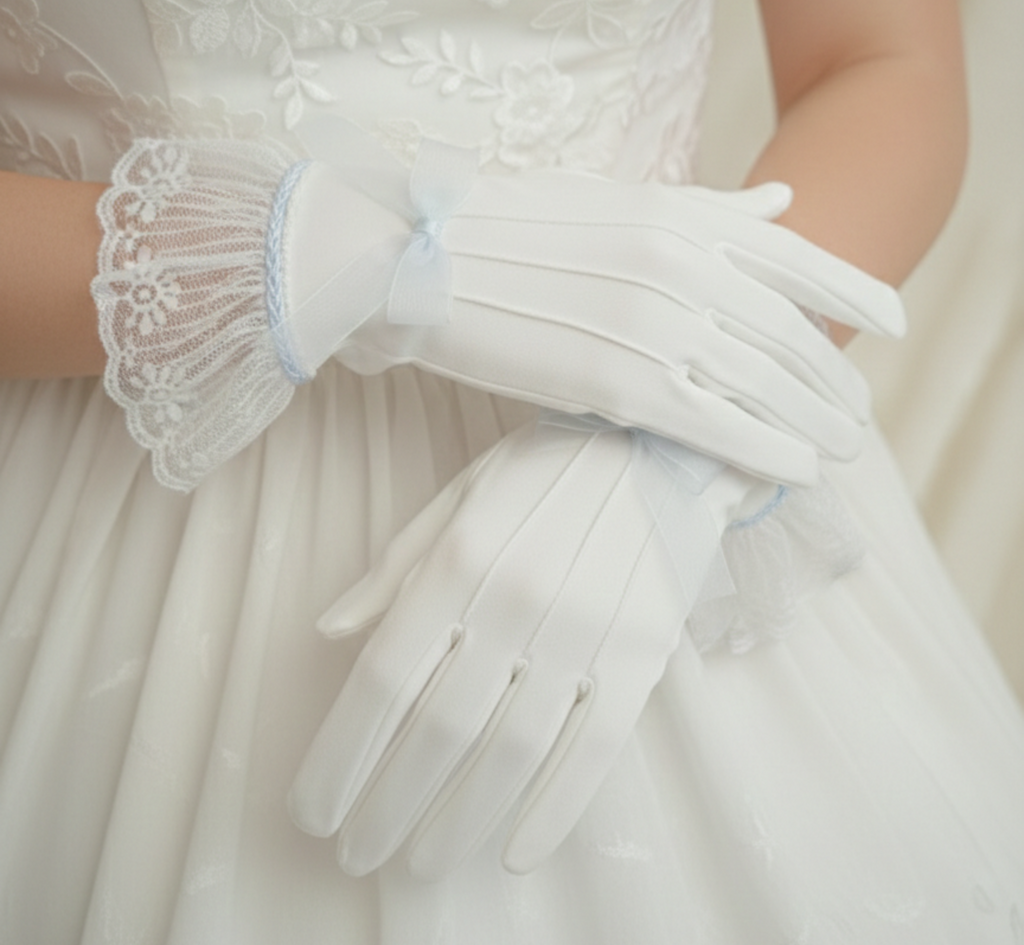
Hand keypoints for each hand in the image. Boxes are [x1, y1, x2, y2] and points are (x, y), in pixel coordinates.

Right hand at [286, 157, 904, 483]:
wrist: (420, 256)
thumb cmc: (511, 229)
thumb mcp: (616, 202)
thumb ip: (707, 209)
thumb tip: (781, 201)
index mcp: (679, 214)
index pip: (796, 255)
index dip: (854, 291)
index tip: (892, 324)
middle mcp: (679, 264)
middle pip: (788, 329)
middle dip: (834, 376)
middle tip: (858, 413)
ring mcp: (651, 322)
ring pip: (761, 380)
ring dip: (812, 418)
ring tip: (839, 447)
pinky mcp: (616, 381)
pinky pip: (711, 422)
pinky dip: (762, 448)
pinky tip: (792, 469)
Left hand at [287, 418, 759, 877]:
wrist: (659, 447)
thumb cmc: (544, 472)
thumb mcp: (458, 498)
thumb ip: (392, 570)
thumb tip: (329, 634)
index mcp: (458, 561)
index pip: (383, 680)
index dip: (342, 756)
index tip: (315, 811)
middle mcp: (514, 601)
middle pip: (438, 730)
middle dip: (388, 805)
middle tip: (359, 851)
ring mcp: (584, 631)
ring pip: (510, 753)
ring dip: (458, 821)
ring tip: (421, 861)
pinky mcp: (640, 655)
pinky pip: (594, 749)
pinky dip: (554, 810)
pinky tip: (515, 853)